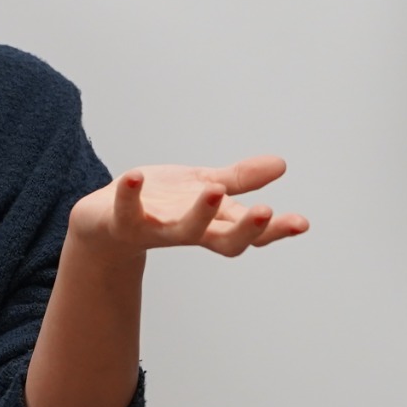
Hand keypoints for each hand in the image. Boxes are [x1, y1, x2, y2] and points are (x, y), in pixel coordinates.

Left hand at [77, 155, 309, 258]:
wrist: (104, 221)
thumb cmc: (160, 204)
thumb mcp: (204, 186)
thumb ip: (239, 180)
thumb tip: (281, 164)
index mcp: (212, 224)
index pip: (251, 233)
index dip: (276, 230)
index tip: (301, 223)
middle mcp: (189, 232)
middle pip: (225, 242)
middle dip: (247, 229)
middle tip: (267, 212)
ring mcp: (156, 229)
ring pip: (182, 231)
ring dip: (199, 214)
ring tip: (213, 190)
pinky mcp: (124, 222)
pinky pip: (127, 211)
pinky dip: (129, 195)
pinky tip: (134, 177)